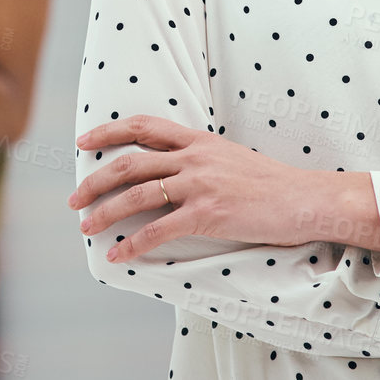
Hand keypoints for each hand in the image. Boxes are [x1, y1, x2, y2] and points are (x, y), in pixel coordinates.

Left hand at [69, 115, 322, 260]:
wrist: (305, 198)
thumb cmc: (270, 183)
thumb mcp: (229, 157)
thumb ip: (198, 158)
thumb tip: (169, 169)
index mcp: (198, 139)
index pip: (143, 125)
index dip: (108, 131)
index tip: (83, 141)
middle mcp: (194, 157)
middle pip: (129, 162)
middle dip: (95, 180)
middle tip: (73, 198)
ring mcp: (200, 184)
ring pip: (137, 195)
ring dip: (105, 212)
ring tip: (85, 226)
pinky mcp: (209, 214)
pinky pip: (160, 230)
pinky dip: (133, 243)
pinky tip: (117, 254)